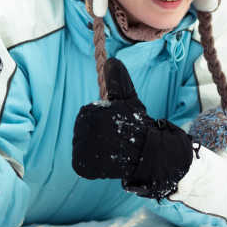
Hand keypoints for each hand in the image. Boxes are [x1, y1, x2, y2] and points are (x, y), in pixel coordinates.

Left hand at [72, 58, 194, 199]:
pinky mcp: (81, 166)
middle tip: (114, 136)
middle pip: (82, 129)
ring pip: (81, 144)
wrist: (147, 153)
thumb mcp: (128, 100)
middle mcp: (82, 131)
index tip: (116, 124)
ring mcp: (80, 149)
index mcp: (89, 113)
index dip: (102, 119)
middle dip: (97, 132)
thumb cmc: (137, 124)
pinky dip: (90, 162)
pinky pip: (80, 162)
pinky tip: (104, 160)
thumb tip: (112, 60)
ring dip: (94, 146)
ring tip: (111, 148)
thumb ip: (118, 81)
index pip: (87, 113)